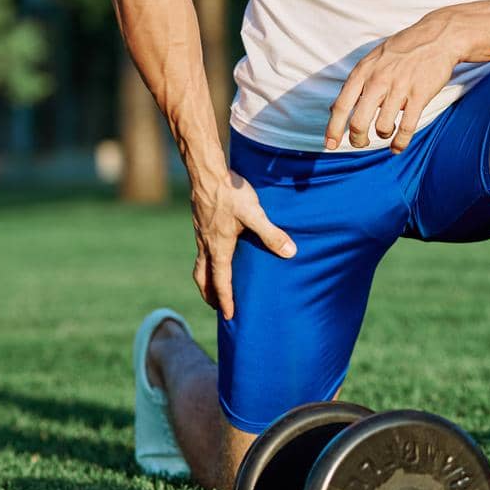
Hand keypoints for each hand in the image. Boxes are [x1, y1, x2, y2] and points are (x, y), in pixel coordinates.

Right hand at [189, 170, 295, 319]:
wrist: (207, 174)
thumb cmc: (230, 194)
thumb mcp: (254, 214)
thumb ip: (272, 233)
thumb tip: (290, 253)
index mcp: (219, 248)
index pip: (220, 281)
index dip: (225, 300)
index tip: (228, 316)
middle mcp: (206, 245)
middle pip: (203, 277)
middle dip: (209, 294)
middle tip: (216, 306)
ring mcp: (201, 234)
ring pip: (200, 264)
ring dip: (206, 278)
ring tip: (213, 284)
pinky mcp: (202, 224)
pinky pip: (201, 250)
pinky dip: (207, 261)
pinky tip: (219, 252)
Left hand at [325, 13, 461, 151]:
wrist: (437, 36)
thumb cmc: (402, 49)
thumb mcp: (372, 59)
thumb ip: (356, 83)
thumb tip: (333, 108)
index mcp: (363, 72)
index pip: (341, 106)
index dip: (333, 129)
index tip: (330, 145)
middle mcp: (378, 81)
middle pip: (358, 123)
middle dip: (358, 139)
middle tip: (362, 142)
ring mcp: (400, 88)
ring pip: (382, 127)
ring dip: (383, 135)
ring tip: (387, 131)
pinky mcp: (420, 95)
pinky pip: (406, 127)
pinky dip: (400, 142)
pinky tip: (398, 146)